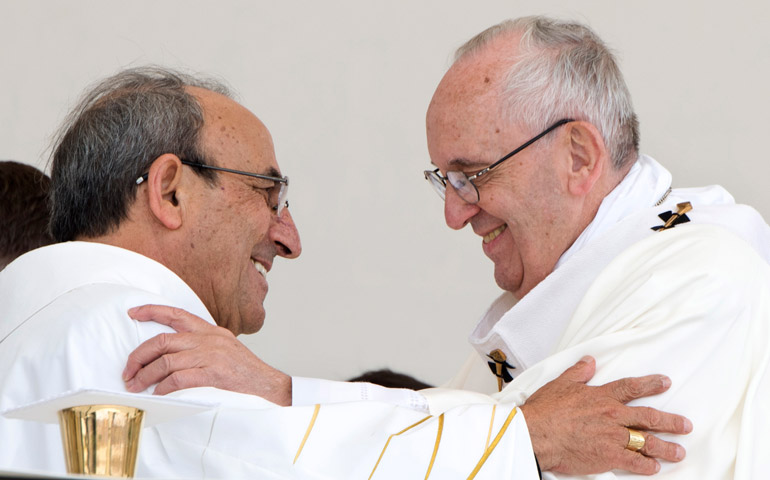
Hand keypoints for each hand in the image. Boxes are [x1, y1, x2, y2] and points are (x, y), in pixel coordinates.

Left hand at [122, 305, 291, 405]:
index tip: (133, 313)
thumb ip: (203, 346)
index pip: (177, 314)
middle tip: (127, 371)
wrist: (269, 386)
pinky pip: (178, 379)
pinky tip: (157, 394)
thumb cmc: (246, 372)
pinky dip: (163, 388)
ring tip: (135, 386)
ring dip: (145, 376)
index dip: (152, 311)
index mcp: (211, 330)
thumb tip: (173, 355)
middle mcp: (209, 339)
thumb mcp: (226, 349)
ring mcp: (211, 356)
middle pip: (163, 341)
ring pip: (166, 361)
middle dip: (138, 356)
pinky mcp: (213, 374)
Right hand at [519, 356, 691, 474]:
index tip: (665, 383)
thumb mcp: (561, 384)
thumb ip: (578, 372)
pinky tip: (654, 468)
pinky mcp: (608, 457)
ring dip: (665, 447)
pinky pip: (634, 462)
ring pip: (647, 441)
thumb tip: (589, 361)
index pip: (631, 388)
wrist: (537, 434)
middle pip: (648, 417)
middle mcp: (611, 416)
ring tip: (678, 451)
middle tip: (685, 425)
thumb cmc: (545, 411)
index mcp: (601, 397)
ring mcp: (612, 437)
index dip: (650, 384)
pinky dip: (646, 466)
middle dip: (670, 421)